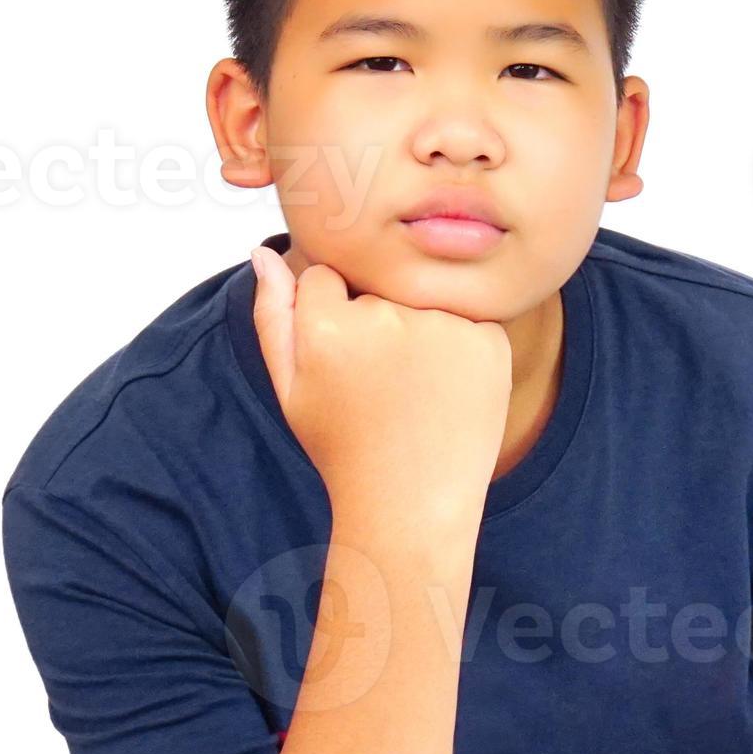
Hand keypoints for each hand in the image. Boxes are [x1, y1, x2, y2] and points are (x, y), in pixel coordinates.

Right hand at [248, 245, 514, 534]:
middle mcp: (386, 318)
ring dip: (419, 330)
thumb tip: (264, 251)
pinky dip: (460, 344)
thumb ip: (273, 315)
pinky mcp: (487, 340)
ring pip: (421, 299)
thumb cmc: (344, 448)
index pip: (323, 275)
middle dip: (376, 322)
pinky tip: (446, 390)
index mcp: (327, 326)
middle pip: (376, 285)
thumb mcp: (291, 389)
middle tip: (381, 386)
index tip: (344, 363)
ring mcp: (443, 326)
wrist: (413, 503)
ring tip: (414, 392)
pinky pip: (466, 317)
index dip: (331, 318)